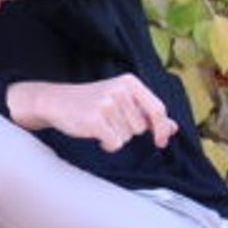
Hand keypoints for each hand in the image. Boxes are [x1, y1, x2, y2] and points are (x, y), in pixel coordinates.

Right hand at [7, 74, 176, 151]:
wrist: (54, 101)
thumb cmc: (91, 103)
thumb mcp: (121, 100)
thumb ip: (147, 112)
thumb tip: (173, 128)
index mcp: (130, 82)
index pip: (158, 109)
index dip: (162, 128)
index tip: (161, 142)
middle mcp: (120, 90)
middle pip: (141, 127)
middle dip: (127, 130)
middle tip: (108, 120)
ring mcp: (107, 104)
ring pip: (127, 137)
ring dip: (115, 137)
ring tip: (99, 124)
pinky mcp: (95, 119)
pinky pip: (115, 144)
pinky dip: (107, 145)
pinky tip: (94, 134)